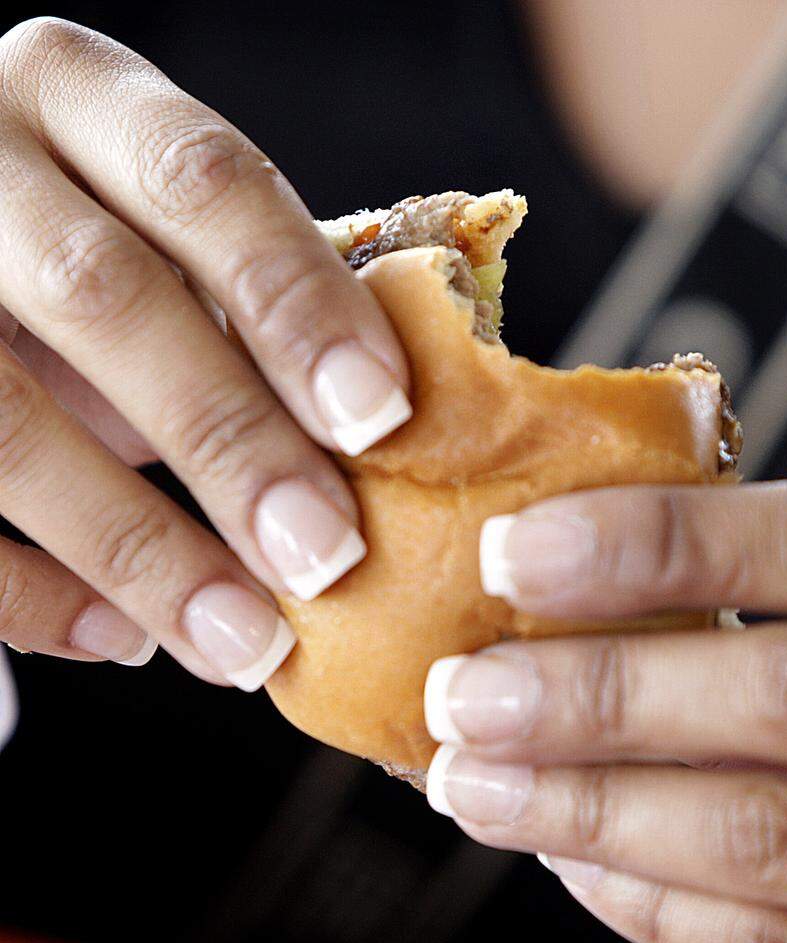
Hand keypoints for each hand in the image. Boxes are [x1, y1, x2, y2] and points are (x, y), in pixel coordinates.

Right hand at [0, 19, 409, 687]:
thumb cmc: (102, 237)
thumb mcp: (167, 236)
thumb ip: (250, 300)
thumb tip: (385, 435)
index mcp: (80, 95)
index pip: (204, 182)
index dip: (298, 302)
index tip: (380, 418)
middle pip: (106, 299)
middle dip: (230, 442)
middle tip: (326, 556)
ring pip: (2, 420)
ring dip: (138, 549)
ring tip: (244, 640)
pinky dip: (29, 591)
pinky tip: (121, 638)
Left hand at [423, 480, 786, 942]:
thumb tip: (640, 574)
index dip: (661, 542)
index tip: (525, 550)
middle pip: (784, 699)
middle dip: (595, 696)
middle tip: (468, 690)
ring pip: (766, 844)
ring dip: (593, 813)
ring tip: (479, 783)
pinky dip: (661, 915)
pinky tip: (580, 869)